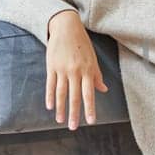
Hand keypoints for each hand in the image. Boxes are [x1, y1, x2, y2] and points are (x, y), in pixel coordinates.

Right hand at [46, 10, 108, 129]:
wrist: (66, 27)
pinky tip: (50, 107)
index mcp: (88, 70)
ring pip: (62, 93)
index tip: (91, 121)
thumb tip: (103, 89)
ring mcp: (62, 69)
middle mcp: (75, 71)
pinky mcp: (51, 66)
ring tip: (60, 121)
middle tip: (73, 127)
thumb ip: (97, 75)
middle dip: (74, 113)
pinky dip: (50, 96)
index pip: (89, 94)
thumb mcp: (93, 58)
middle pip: (74, 96)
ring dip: (61, 108)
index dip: (90, 108)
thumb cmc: (82, 43)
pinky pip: (50, 84)